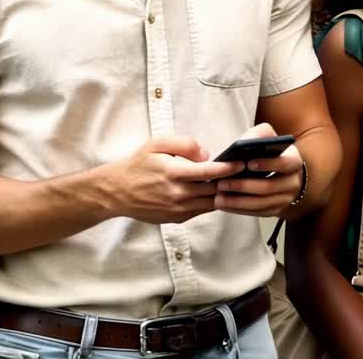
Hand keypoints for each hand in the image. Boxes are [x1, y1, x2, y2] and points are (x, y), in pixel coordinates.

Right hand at [105, 135, 243, 223]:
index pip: (208, 172)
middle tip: (245, 172)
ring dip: (223, 194)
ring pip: (211, 202)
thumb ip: (184, 144)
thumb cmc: (138, 165)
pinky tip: (217, 192)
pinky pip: (201, 210)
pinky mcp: (177, 219)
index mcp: (173, 173)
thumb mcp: (157, 144)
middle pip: (214, 189)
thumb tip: (206, 155)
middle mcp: (177, 194)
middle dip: (231, 181)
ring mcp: (177, 209)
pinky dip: (211, 202)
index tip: (241, 163)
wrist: (117, 192)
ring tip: (236, 183)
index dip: (227, 168)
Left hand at [213, 122, 303, 216]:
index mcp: (294, 161)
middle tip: (221, 184)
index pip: (284, 164)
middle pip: (269, 187)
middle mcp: (294, 182)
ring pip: (261, 203)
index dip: (267, 164)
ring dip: (238, 202)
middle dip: (243, 186)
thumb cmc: (270, 153)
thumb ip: (257, 135)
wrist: (283, 173)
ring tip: (218, 197)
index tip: (248, 163)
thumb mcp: (268, 138)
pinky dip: (240, 210)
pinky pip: (258, 213)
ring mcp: (286, 199)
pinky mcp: (276, 211)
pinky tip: (224, 205)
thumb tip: (242, 143)